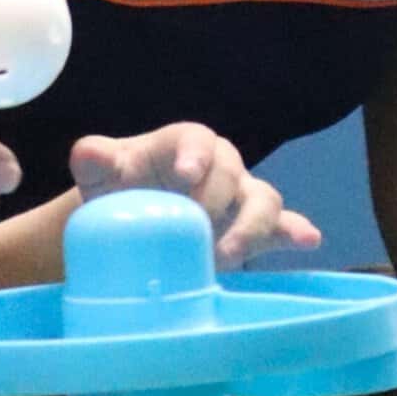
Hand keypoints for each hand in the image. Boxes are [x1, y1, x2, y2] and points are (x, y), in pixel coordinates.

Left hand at [70, 124, 318, 268]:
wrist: (127, 226)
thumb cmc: (115, 191)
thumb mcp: (99, 176)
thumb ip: (93, 160)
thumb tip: (89, 153)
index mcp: (182, 145)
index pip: (196, 139)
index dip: (195, 154)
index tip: (186, 176)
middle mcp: (218, 167)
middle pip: (232, 172)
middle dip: (219, 200)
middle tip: (198, 233)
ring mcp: (240, 198)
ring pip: (262, 200)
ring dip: (253, 227)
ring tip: (230, 256)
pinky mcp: (253, 230)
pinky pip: (282, 227)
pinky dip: (295, 232)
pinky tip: (308, 239)